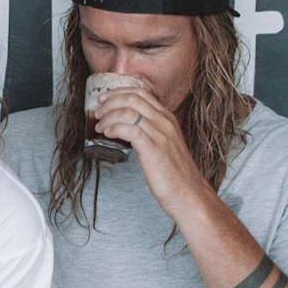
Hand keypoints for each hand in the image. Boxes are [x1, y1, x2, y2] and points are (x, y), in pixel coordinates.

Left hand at [93, 87, 212, 218]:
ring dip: (109, 117)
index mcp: (167, 118)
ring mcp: (160, 135)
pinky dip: (115, 129)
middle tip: (98, 112)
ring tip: (100, 127)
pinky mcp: (154, 150)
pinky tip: (109, 135)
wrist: (188, 194)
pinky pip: (130, 130)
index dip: (118, 93)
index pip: (141, 93)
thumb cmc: (174, 173)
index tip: (104, 99)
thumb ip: (150, 131)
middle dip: (110, 102)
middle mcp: (165, 122)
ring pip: (129, 112)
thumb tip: (127, 126)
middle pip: (133, 98)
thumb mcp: (164, 143)